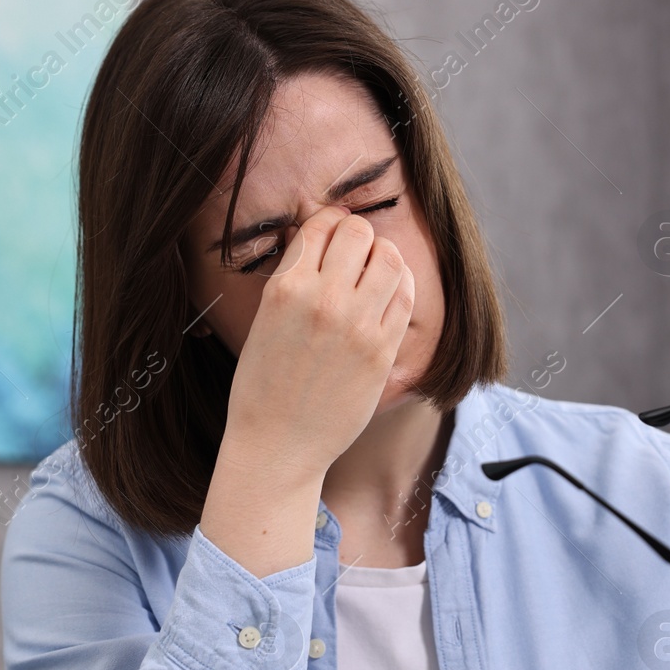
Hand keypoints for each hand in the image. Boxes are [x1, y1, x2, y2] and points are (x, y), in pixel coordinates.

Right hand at [222, 203, 415, 484]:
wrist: (279, 445)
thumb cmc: (264, 386)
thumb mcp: (264, 321)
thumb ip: (291, 279)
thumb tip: (312, 238)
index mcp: (285, 288)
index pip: (320, 226)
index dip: (329, 224)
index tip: (332, 236)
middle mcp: (323, 300)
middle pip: (359, 232)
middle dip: (358, 237)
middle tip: (355, 254)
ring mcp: (357, 325)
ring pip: (390, 258)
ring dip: (384, 257)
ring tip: (374, 273)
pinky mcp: (382, 350)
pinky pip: (405, 296)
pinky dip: (400, 286)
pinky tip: (388, 295)